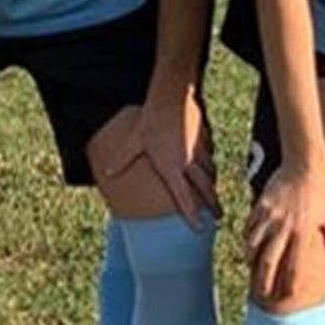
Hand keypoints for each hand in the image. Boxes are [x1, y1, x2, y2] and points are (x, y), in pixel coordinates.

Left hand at [94, 95, 220, 228]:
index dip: (192, 215)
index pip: (184, 197)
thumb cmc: (151, 119)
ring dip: (212, 185)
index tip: (199, 228)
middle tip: (219, 217)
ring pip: (210, 173)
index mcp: (171, 167)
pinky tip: (210, 167)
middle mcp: (188, 163)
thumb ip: (121, 160)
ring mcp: (199, 150)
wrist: (172, 96)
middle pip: (205, 189)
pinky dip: (211, 165)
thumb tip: (105, 173)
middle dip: (213, 205)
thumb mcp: (133, 141)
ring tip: (214, 194)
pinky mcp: (204, 139)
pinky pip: (209, 156)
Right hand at [244, 162, 324, 305]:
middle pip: (269, 261)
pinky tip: (249, 243)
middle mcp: (285, 227)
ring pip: (253, 244)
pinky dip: (247, 237)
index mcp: (304, 232)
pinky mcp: (261, 206)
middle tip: (261, 293)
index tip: (287, 295)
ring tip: (252, 267)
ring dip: (251, 259)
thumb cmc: (322, 191)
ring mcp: (270, 216)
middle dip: (264, 280)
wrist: (304, 165)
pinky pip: (249, 226)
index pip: (294, 265)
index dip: (290, 282)